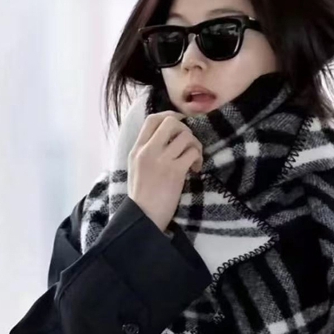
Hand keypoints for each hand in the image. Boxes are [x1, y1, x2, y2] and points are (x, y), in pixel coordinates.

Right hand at [127, 111, 202, 232]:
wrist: (143, 217)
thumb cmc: (142, 196)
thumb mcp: (136, 168)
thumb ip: (146, 152)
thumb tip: (165, 138)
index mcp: (137, 149)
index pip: (152, 119)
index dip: (170, 116)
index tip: (180, 123)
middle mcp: (147, 151)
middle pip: (170, 122)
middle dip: (185, 129)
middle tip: (189, 143)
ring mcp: (161, 160)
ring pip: (185, 136)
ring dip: (195, 145)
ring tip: (194, 159)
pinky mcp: (174, 172)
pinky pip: (192, 152)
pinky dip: (198, 158)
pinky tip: (195, 168)